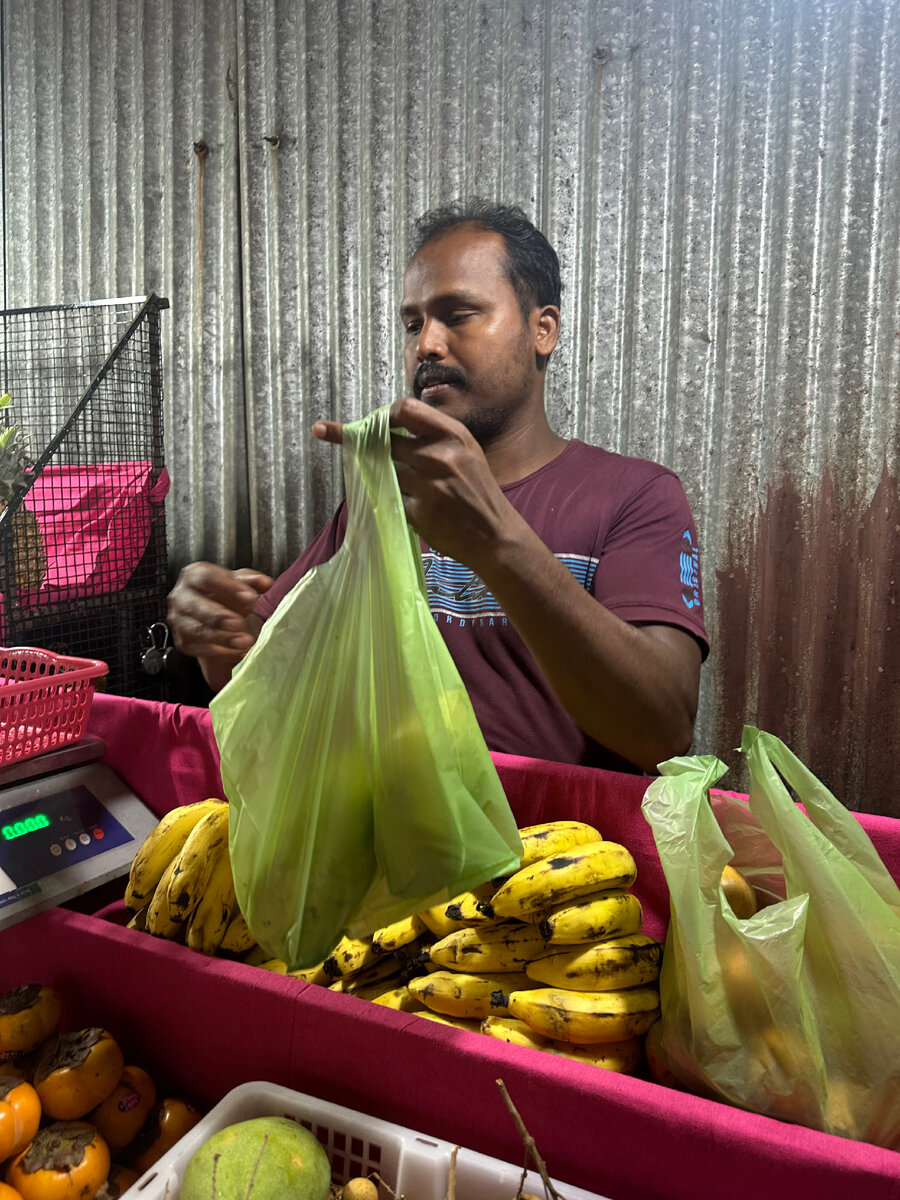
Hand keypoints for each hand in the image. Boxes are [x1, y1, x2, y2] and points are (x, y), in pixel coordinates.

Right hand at [166, 562, 272, 660]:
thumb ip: (252, 581)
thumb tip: (265, 583)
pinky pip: (201, 649)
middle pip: (196, 606)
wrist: (219, 614)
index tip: (249, 596)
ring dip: (223, 638)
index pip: (206, 578)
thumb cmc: (226, 595)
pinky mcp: (184, 642)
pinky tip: (239, 651)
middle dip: (219, 616)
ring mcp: (180, 621)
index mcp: (194, 576)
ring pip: (197, 630)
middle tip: (239, 623)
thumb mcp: (241, 583)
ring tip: (245, 641)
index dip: (228, 587)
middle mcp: (182, 597)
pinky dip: (223, 652)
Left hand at [314, 402, 518, 570]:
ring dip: (391, 478)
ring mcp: (427, 485)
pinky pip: (391, 498)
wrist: (495, 534)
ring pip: (386, 471)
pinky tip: (419, 508)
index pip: (405, 409)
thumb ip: (433, 436)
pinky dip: (398, 502)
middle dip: (380, 450)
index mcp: (454, 435)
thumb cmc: (477, 490)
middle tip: (384, 458)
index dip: (386, 415)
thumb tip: (390, 426)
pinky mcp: (417, 511)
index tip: (379, 424)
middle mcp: (439, 455)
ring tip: (415, 488)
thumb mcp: (466, 452)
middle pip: (388, 442)